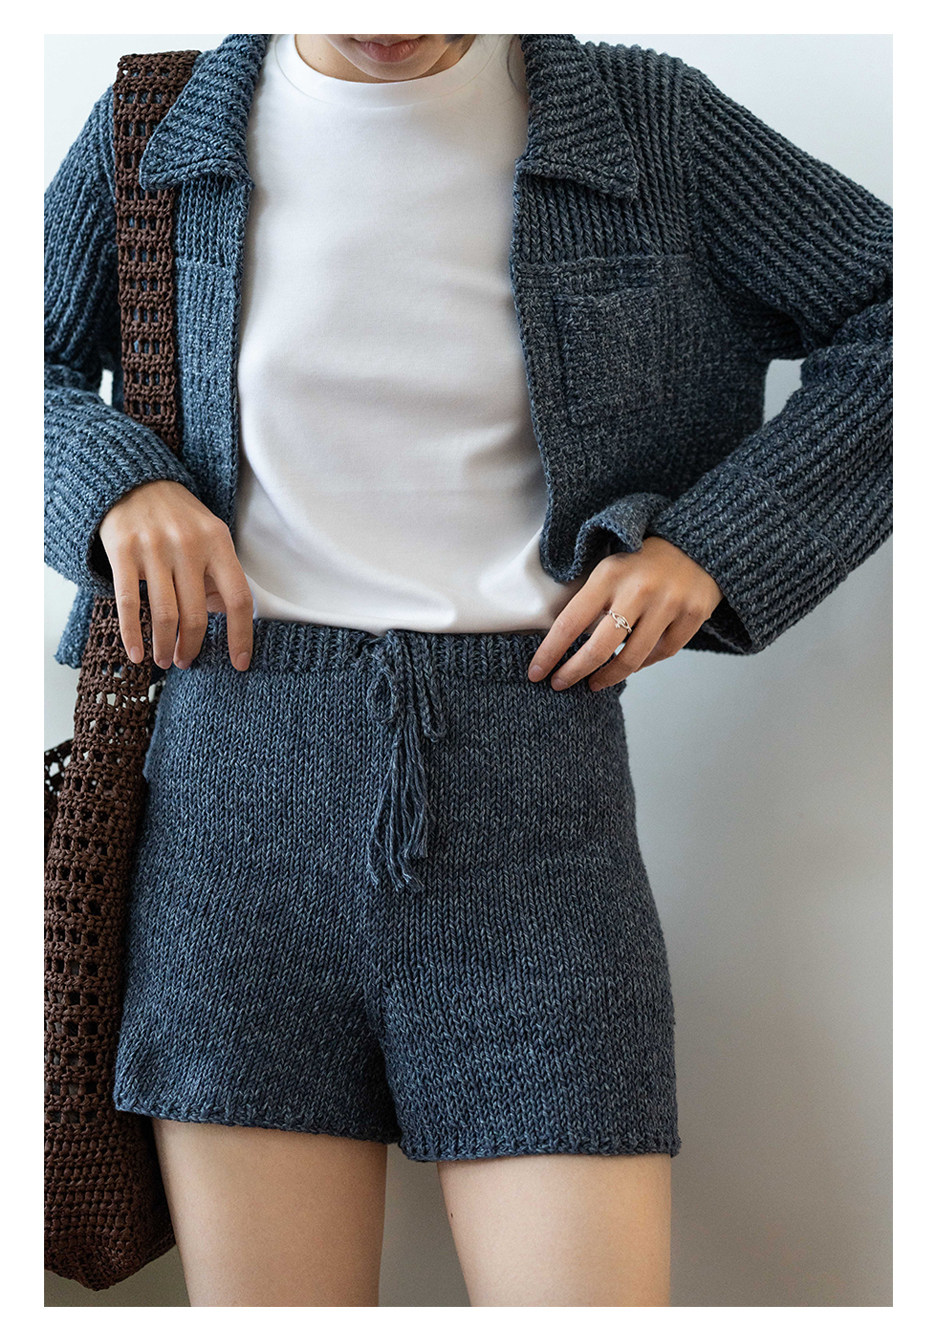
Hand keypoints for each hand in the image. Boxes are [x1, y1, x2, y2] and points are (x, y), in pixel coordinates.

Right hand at [97, 479, 254, 672]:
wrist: (133, 480)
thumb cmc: (178, 518)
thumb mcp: (209, 535)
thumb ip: (220, 574)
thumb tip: (227, 618)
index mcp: (218, 542)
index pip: (239, 598)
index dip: (241, 635)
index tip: (240, 663)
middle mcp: (189, 545)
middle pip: (197, 614)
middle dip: (192, 647)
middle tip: (186, 661)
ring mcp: (155, 547)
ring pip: (164, 614)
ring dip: (164, 646)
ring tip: (164, 660)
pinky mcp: (123, 550)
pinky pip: (128, 603)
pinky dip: (132, 635)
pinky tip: (136, 654)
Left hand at [527, 537, 724, 690]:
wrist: (696, 542)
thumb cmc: (641, 561)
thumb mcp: (610, 567)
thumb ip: (590, 599)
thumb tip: (562, 644)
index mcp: (609, 574)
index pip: (570, 622)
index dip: (550, 653)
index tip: (536, 673)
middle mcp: (639, 590)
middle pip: (599, 648)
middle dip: (574, 672)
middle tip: (560, 684)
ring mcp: (669, 603)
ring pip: (633, 658)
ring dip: (608, 676)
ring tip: (594, 682)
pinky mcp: (693, 614)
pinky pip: (662, 653)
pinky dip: (644, 662)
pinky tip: (632, 663)